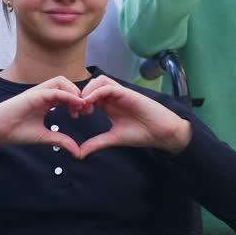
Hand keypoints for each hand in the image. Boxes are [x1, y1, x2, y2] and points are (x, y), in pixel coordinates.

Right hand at [0, 77, 85, 155]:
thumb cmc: (14, 132)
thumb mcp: (43, 137)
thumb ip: (61, 140)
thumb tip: (77, 152)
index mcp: (44, 101)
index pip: (66, 93)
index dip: (78, 101)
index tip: (85, 114)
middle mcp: (41, 93)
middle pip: (66, 83)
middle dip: (79, 94)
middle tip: (87, 110)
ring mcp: (37, 92)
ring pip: (61, 81)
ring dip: (74, 92)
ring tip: (81, 107)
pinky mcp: (33, 95)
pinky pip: (54, 90)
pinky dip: (67, 95)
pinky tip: (76, 105)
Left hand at [76, 76, 190, 156]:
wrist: (161, 133)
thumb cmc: (140, 133)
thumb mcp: (112, 139)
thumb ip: (96, 143)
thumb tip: (79, 153)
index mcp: (108, 105)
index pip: (88, 95)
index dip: (78, 102)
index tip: (74, 116)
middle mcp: (113, 96)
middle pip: (91, 85)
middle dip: (80, 95)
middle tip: (77, 111)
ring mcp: (120, 93)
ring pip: (98, 81)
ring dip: (87, 91)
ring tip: (84, 107)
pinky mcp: (126, 92)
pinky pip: (107, 86)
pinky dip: (96, 92)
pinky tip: (90, 103)